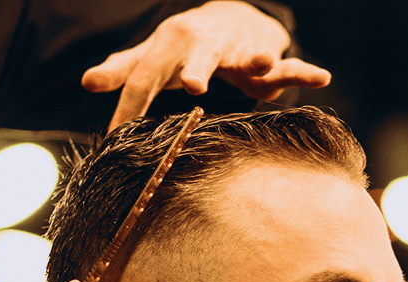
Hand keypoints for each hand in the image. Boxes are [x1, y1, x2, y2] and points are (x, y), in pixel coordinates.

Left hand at [82, 1, 330, 130]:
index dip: (129, 106)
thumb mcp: (151, 58)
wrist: (229, 19)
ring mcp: (238, 51)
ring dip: (254, 61)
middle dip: (197, 71)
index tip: (116, 136)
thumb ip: (121, 72)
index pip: (144, 79)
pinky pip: (287, 67)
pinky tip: (320, 77)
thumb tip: (86, 82)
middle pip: (198, 59)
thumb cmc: (183, 48)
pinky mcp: (266, 60)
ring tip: (261, 66)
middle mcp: (204, 45)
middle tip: (194, 87)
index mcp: (171, 47)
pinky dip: (303, 72)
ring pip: (246, 57)